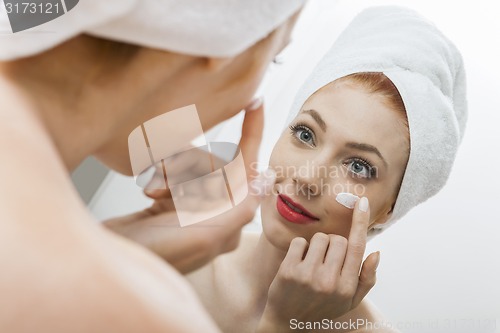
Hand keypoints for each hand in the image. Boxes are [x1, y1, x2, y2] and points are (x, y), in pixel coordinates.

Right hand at [104, 98, 273, 273]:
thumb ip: (239, 208)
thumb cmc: (153, 255)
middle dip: (189, 163)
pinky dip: (160, 177)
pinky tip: (148, 194)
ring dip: (170, 172)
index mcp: (229, 220)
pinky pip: (174, 173)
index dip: (253, 134)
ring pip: (192, 165)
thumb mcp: (203, 236)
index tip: (256, 102)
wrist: (109, 262)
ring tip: (151, 192)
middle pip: (214, 163)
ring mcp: (193, 209)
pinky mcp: (171, 204)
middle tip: (164, 179)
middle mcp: (216, 214)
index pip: (247, 170)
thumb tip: (267, 180)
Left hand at [258, 197, 379, 331]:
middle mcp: (329, 281)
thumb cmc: (322, 308)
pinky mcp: (289, 271)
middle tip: (325, 260)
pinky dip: (300, 248)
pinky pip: (300, 242)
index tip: (361, 202)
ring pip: (319, 238)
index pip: (357, 246)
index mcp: (347, 287)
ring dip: (316, 245)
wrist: (287, 323)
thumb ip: (367, 279)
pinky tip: (298, 263)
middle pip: (338, 239)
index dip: (360, 222)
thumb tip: (376, 253)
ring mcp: (308, 276)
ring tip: (312, 262)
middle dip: (333, 244)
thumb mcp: (349, 301)